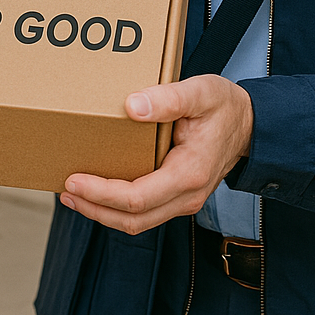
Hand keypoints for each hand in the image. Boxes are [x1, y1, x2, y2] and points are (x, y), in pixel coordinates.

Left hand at [59, 75, 252, 234]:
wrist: (250, 125)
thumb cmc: (224, 106)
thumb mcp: (201, 92)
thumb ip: (169, 98)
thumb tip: (133, 106)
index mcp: (189, 173)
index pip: (138, 197)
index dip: (102, 194)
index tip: (74, 180)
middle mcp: (187, 196)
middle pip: (133, 219)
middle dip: (94, 209)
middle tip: (63, 190)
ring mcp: (183, 201)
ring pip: (137, 222)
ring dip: (102, 212)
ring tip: (72, 194)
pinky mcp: (177, 197)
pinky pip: (144, 212)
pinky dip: (116, 207)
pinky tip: (97, 192)